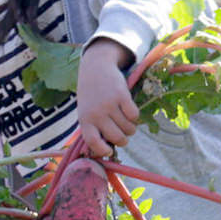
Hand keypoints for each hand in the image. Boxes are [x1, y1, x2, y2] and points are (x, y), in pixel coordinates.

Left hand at [76, 39, 139, 158]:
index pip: (92, 142)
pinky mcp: (122, 96)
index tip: (109, 151)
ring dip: (131, 129)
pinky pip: (134, 116)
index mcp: (84, 120)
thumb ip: (93, 127)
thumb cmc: (90, 95)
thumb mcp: (85, 111)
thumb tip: (105, 150)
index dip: (102, 150)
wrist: (95, 68)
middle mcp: (96, 114)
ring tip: (127, 124)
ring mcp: (109, 105)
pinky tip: (130, 112)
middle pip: (116, 137)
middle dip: (123, 140)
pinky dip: (135, 117)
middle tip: (124, 137)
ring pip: (128, 128)